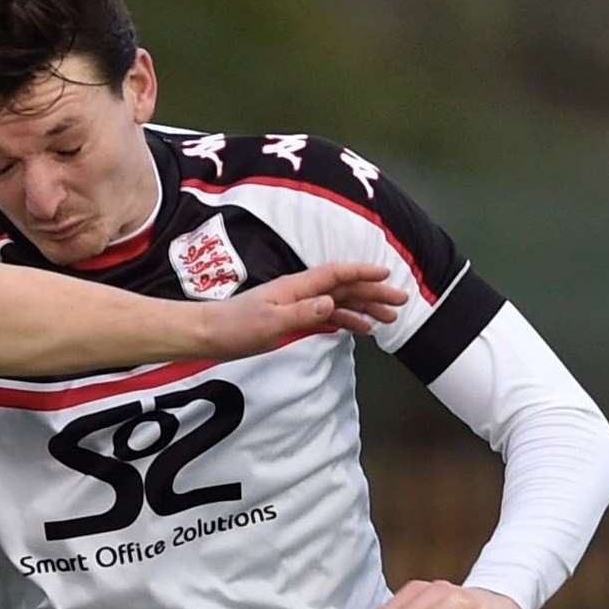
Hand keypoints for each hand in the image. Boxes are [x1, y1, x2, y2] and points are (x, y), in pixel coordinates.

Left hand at [200, 262, 406, 357]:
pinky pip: (325, 316)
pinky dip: (345, 319)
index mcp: (296, 287)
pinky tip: (359, 328)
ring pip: (338, 302)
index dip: (362, 273)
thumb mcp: (271, 322)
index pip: (336, 275)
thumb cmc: (236, 327)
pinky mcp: (290, 319)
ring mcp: (295, 305)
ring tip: (387, 319)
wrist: (208, 335)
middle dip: (372, 293)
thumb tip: (332, 302)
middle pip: (343, 287)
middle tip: (400, 302)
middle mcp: (299, 292)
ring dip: (363, 308)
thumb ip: (303, 312)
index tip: (387, 275)